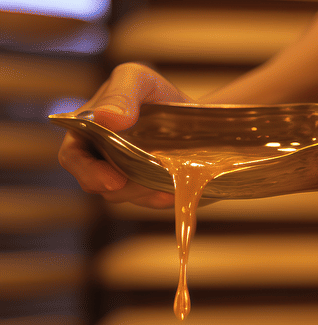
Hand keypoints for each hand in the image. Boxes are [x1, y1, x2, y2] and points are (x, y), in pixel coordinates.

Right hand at [57, 63, 193, 207]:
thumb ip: (121, 95)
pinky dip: (165, 195)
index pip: (73, 158)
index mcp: (86, 132)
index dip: (87, 172)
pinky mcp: (149, 190)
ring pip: (127, 195)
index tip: (112, 180)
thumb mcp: (138, 79)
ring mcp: (125, 178)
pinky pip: (153, 201)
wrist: (194, 113)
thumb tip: (106, 118)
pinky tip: (177, 186)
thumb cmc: (154, 92)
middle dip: (122, 187)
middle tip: (146, 182)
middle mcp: (101, 159)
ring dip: (146, 189)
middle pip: (99, 185)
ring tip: (168, 173)